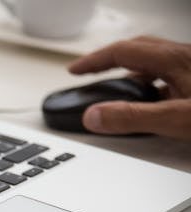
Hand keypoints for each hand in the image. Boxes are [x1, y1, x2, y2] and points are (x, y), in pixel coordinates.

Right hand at [68, 36, 190, 139]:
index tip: (74, 70)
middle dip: (108, 61)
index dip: (94, 61)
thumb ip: (134, 117)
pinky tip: (148, 101)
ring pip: (153, 64)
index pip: (122, 52)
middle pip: (137, 51)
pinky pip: (168, 76)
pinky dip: (149, 84)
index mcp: (175, 59)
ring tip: (114, 87)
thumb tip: (93, 116)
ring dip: (129, 73)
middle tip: (89, 71)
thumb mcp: (176, 118)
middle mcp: (185, 58)